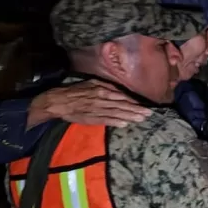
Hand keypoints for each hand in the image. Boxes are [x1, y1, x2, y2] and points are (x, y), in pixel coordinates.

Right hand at [27, 80, 152, 127]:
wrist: (58, 101)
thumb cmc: (76, 91)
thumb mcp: (91, 83)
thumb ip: (105, 86)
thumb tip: (119, 91)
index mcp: (101, 90)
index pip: (121, 96)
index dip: (133, 101)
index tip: (144, 104)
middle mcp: (101, 99)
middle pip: (122, 105)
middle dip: (136, 110)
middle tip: (149, 113)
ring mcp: (96, 109)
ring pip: (116, 113)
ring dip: (130, 116)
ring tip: (141, 119)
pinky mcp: (91, 118)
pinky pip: (106, 120)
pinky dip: (116, 122)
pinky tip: (125, 124)